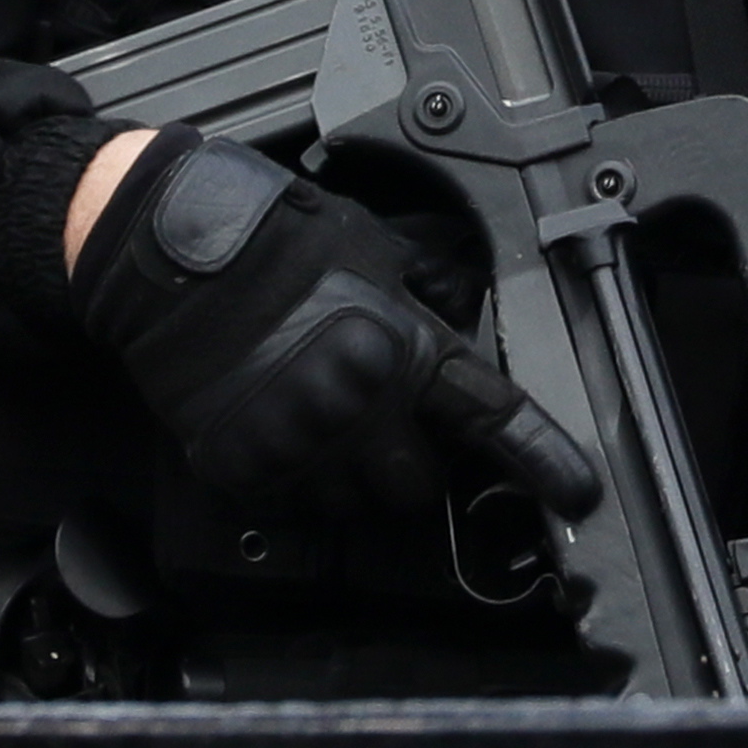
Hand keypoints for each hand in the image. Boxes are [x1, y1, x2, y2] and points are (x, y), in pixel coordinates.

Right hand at [69, 132, 602, 520]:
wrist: (169, 255)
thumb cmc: (271, 240)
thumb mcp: (373, 247)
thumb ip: (425, 293)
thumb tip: (462, 314)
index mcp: (402, 350)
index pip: (494, 420)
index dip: (545, 464)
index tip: (578, 496)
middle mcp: (357, 407)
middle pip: (419, 486)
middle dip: (412, 463)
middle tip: (383, 424)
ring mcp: (298, 443)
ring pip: (355, 505)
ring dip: (352, 477)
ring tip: (321, 420)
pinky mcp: (245, 466)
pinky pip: (293, 506)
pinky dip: (296, 482)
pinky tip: (281, 430)